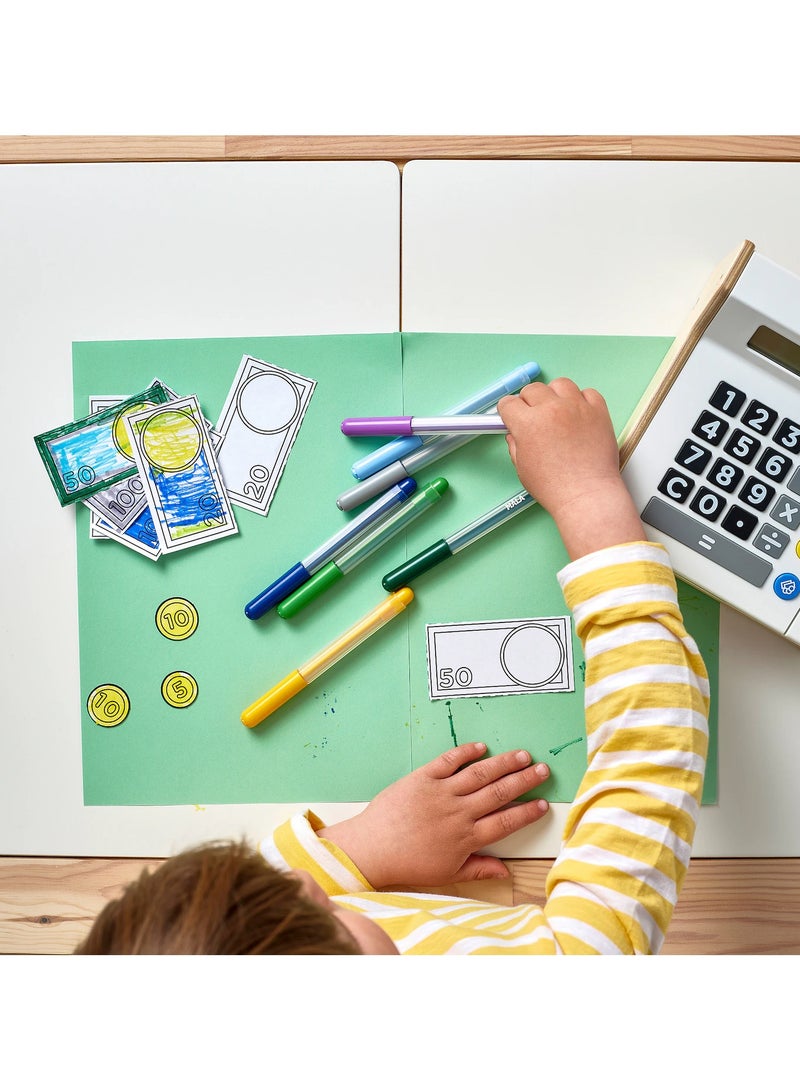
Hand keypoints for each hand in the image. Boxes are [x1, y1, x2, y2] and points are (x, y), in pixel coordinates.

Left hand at [318, 742, 549, 888]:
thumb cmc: (409, 864)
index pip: (505, 822)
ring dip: (504, 763)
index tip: (544, 804)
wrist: (372, 849)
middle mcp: (458, 813)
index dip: (527, 812)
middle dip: (524, 780)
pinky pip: (449, 761)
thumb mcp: (447, 874)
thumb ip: (478, 868)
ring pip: (480, 774)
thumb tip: (506, 872)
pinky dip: (466, 752)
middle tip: (543, 770)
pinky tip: (482, 747)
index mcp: (466, 838)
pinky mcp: (422, 778)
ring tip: (522, 755)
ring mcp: (441, 793)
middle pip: (499, 793)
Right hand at [497, 378, 644, 558]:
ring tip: (558, 411)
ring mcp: (577, 408)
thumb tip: (516, 435)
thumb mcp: (523, 468)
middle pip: (533, 389)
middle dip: (529, 402)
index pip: (509, 403)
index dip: (508, 411)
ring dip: (555, 395)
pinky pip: (588, 393)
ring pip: (560, 384)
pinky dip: (582, 400)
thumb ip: (516, 446)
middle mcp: (552, 409)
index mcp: (528, 423)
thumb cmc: (556, 487)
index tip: (512, 415)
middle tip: (534, 416)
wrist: (586, 495)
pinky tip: (579, 414)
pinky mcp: (598, 411)